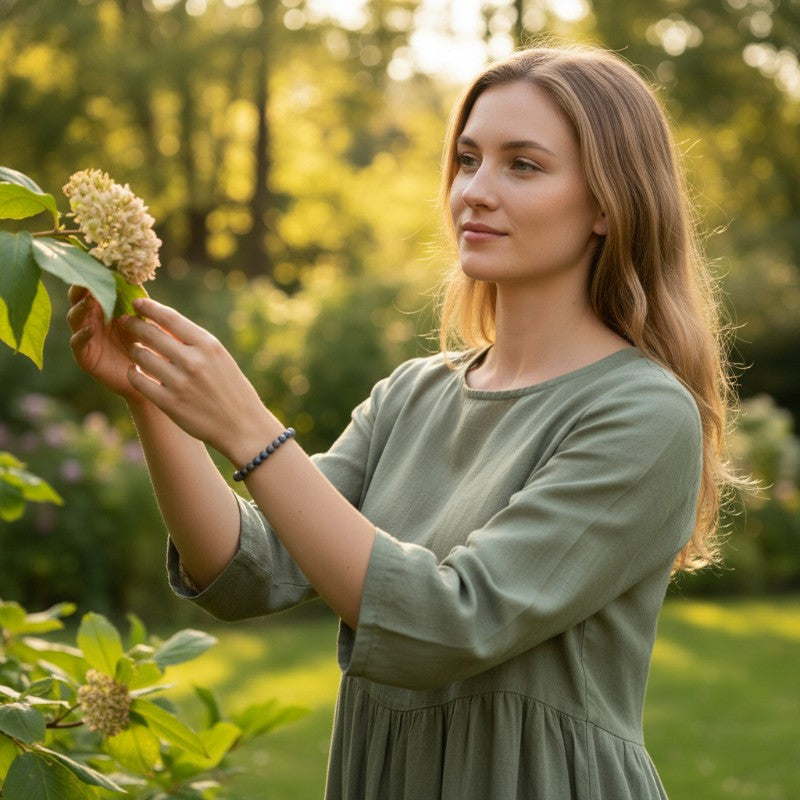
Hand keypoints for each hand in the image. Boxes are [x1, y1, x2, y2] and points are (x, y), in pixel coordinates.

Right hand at [67, 285, 141, 400]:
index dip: (94, 275)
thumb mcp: (146, 323)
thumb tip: (136, 278)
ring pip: (75, 317)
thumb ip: (140, 306)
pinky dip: (82, 334)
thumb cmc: (148, 346)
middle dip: (80, 287)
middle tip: (85, 278)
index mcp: (105, 306)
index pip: (95, 286)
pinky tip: (90, 329)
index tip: (97, 262)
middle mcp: (92, 318)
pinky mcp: (84, 355)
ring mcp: (86, 335)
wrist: (149, 376)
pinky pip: (78, 342)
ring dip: (81, 308)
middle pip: (78, 298)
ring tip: (89, 301)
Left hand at [121, 297, 273, 458]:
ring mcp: (180, 383)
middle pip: (151, 334)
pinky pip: (139, 381)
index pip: (169, 318)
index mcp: (208, 345)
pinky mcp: (170, 404)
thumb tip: (163, 321)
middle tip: (125, 322)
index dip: (149, 307)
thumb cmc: (231, 388)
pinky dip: (133, 373)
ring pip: (141, 356)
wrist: (242, 425)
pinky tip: (135, 371)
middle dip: (133, 325)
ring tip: (136, 350)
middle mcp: (193, 361)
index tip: (137, 303)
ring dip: (134, 350)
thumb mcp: (220, 358)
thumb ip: (194, 341)